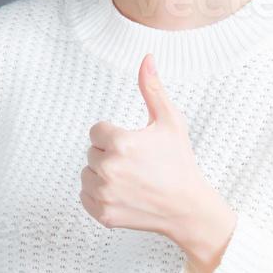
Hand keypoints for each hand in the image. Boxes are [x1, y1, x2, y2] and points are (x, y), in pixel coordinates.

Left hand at [79, 54, 237, 272]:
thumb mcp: (170, 121)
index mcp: (120, 143)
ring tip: (130, 179)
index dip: (115, 135)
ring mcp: (104, 194)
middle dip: (110, 154)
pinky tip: (123, 194)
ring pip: (86, 174)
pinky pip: (85, 196)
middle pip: (91, 152)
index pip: (96, 130)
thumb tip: (146, 58)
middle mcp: (108, 169)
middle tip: (136, 164)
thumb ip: (152, 88)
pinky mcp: (103, 214)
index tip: (134, 146)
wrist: (188, 208)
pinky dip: (99, 195)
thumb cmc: (180, 162)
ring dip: (102, 175)